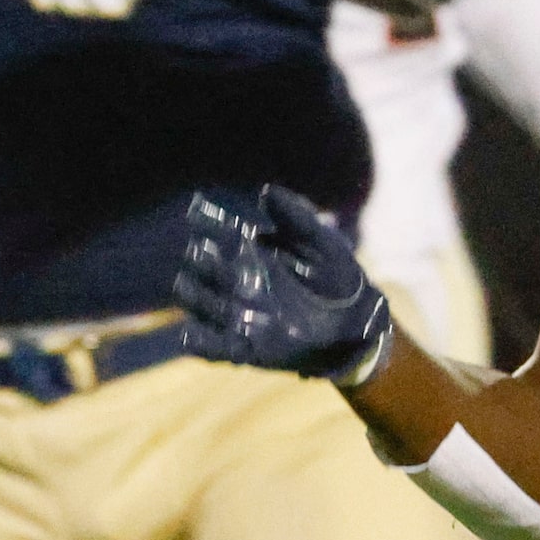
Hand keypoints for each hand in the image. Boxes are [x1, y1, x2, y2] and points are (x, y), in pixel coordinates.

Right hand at [175, 185, 393, 384]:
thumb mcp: (322, 242)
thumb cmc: (338, 276)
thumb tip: (265, 190)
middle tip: (196, 252)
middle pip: (211, 270)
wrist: (355, 323)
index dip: (209, 222)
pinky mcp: (247, 348)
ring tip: (183, 286)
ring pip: (206, 306)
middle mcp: (242, 283)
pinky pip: (217, 348)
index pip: (223, 235)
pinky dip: (201, 344)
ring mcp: (242, 316)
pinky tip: (189, 337)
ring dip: (194, 297)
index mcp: (255, 254)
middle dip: (202, 262)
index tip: (195, 209)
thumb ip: (296, 217)